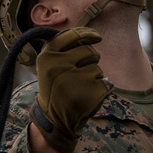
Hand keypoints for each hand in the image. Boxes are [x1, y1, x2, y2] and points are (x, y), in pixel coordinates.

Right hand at [31, 27, 111, 152]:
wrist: (53, 118)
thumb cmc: (55, 87)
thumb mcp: (50, 65)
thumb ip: (64, 49)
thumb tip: (89, 35)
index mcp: (48, 55)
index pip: (73, 35)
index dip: (88, 34)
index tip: (97, 37)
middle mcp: (59, 65)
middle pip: (89, 51)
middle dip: (91, 59)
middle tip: (81, 73)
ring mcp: (74, 79)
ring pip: (97, 68)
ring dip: (95, 75)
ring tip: (81, 87)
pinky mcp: (89, 92)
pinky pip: (105, 82)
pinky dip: (101, 88)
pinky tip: (88, 96)